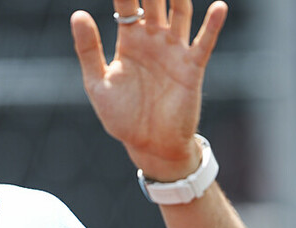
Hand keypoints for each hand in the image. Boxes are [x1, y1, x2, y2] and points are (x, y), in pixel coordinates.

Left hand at [71, 0, 226, 180]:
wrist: (150, 146)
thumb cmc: (123, 118)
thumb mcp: (98, 84)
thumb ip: (89, 49)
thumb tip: (77, 13)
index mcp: (129, 40)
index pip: (126, 3)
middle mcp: (153, 39)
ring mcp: (174, 51)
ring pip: (180, 12)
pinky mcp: (192, 68)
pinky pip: (203, 42)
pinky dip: (212, 25)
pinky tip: (218, 6)